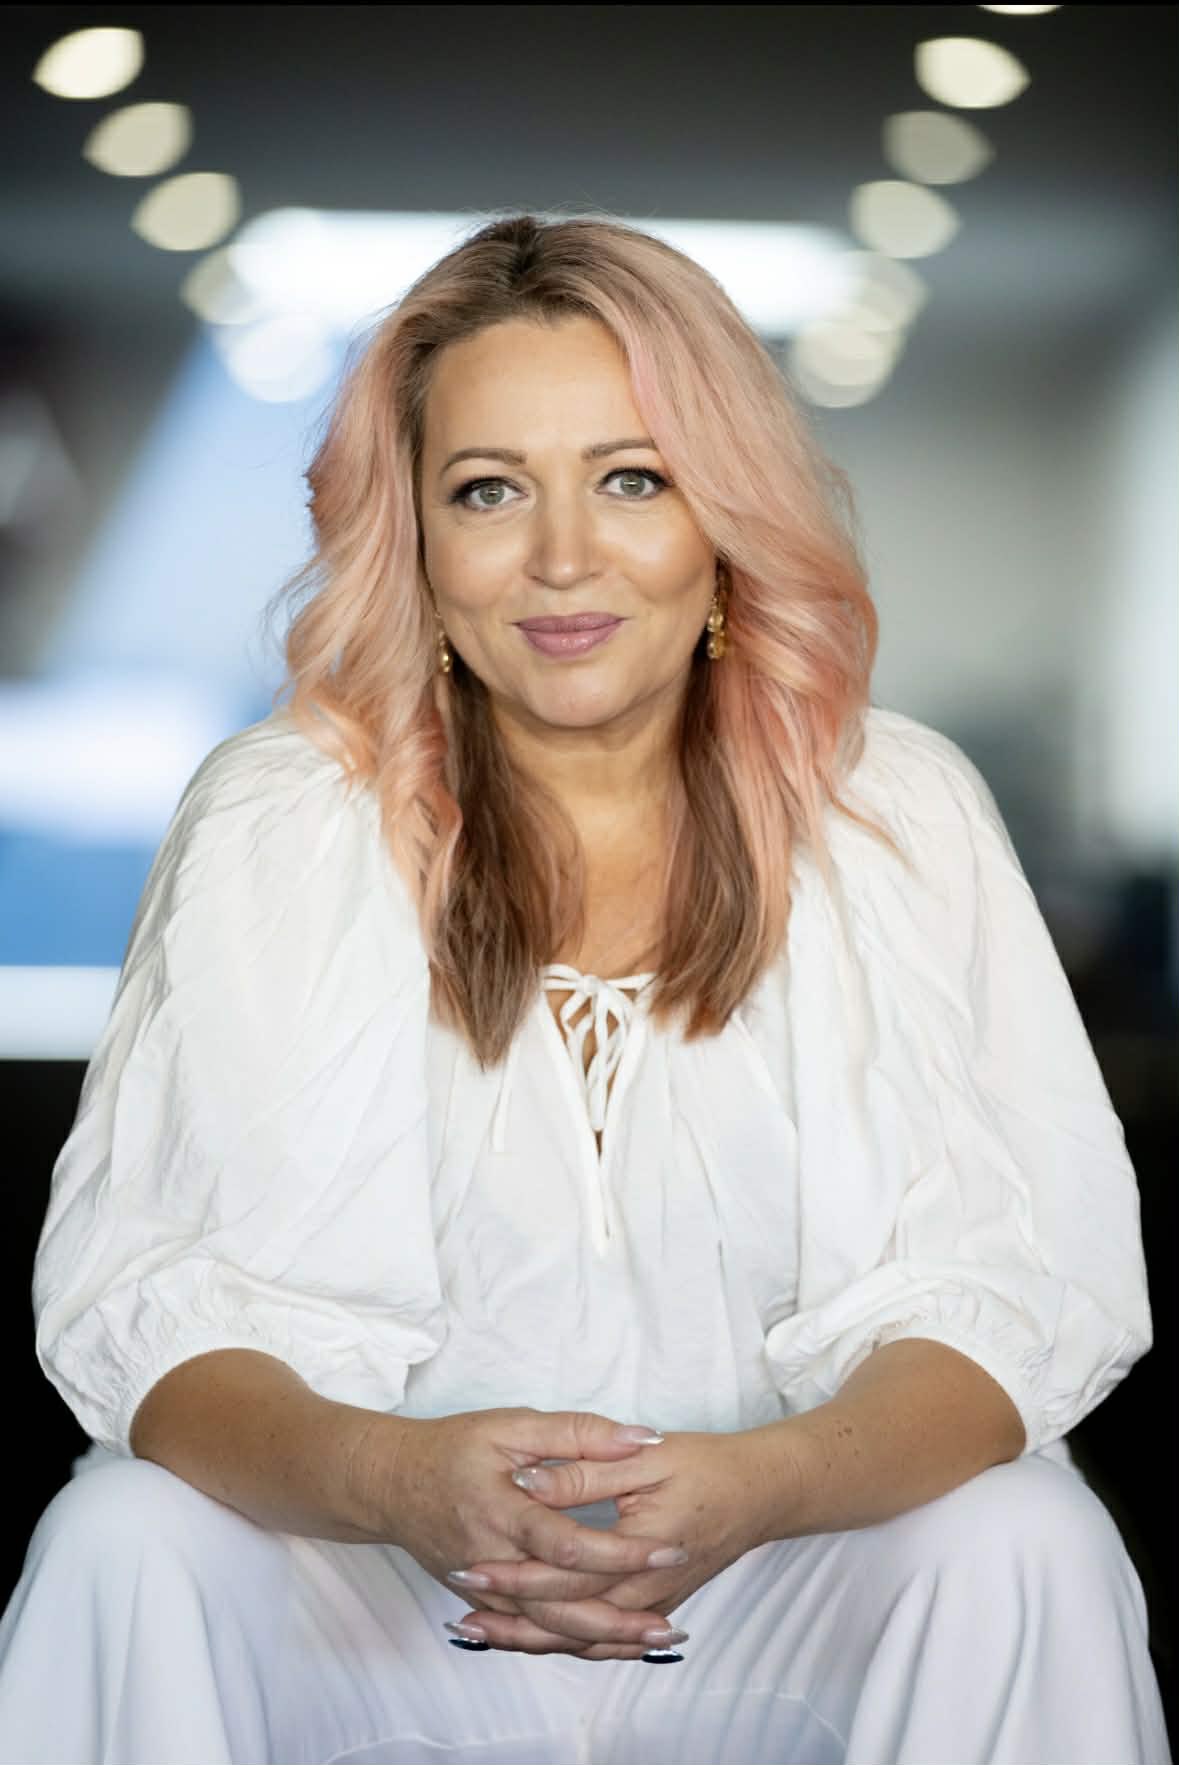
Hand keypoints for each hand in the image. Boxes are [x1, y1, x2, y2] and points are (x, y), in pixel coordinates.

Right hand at [365, 1406, 691, 1645]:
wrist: (390, 1484)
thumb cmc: (453, 1447)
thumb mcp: (512, 1425)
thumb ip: (576, 1432)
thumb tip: (638, 1437)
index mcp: (502, 1512)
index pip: (568, 1544)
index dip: (620, 1551)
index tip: (668, 1548)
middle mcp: (492, 1560)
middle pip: (561, 1605)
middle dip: (619, 1618)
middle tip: (671, 1622)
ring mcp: (485, 1589)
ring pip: (546, 1628)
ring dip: (601, 1638)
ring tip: (652, 1638)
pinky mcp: (483, 1601)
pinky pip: (529, 1631)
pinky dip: (569, 1640)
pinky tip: (606, 1641)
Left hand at [450, 1427, 786, 1659]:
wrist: (762, 1492)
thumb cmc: (707, 1466)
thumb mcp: (646, 1457)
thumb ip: (585, 1468)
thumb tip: (528, 1478)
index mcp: (642, 1550)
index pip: (568, 1573)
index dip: (515, 1571)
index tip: (469, 1565)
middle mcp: (647, 1593)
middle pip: (570, 1620)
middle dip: (511, 1618)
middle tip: (459, 1612)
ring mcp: (652, 1608)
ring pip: (584, 1639)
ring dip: (531, 1638)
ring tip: (480, 1632)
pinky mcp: (652, 1609)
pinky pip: (602, 1638)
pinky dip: (562, 1640)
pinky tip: (531, 1634)